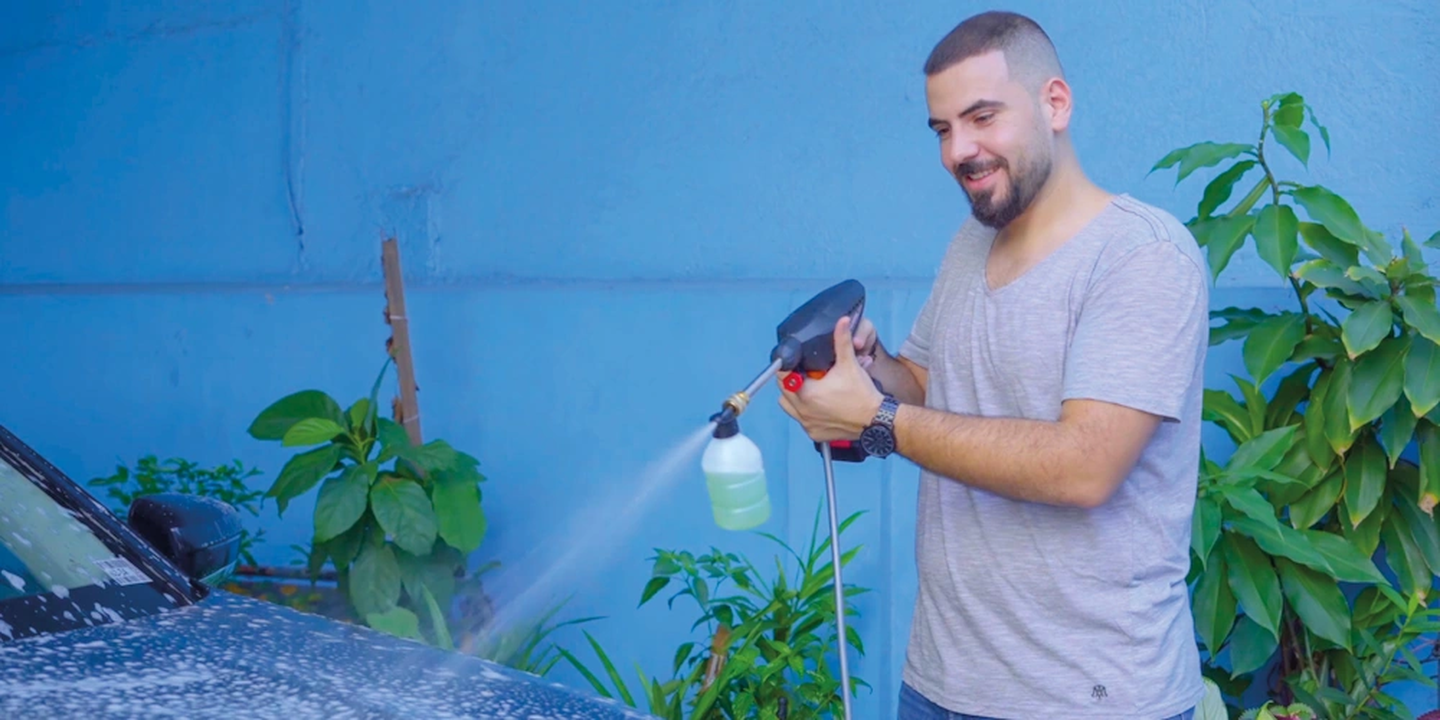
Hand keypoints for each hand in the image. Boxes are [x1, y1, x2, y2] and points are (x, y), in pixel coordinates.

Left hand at [777, 315, 884, 442]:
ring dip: (795, 397)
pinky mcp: (814, 434)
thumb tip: (841, 322)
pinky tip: (820, 405)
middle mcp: (803, 411)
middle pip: (784, 391)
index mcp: (806, 393)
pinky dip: (806, 412)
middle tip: (807, 375)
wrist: (876, 420)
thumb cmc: (862, 395)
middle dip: (792, 381)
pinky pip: (801, 421)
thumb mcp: (849, 364)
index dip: (789, 367)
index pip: (783, 377)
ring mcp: (807, 424)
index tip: (797, 364)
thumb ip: (842, 341)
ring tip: (811, 389)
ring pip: (789, 407)